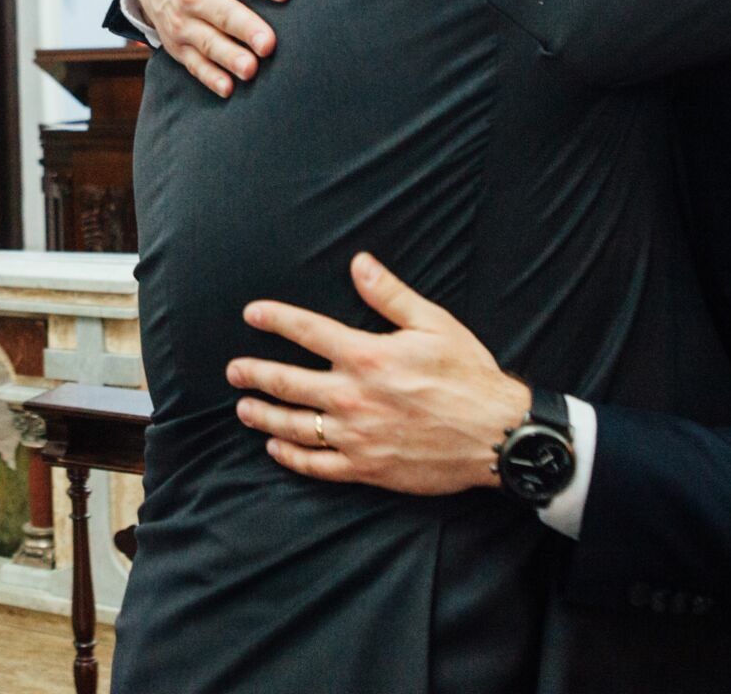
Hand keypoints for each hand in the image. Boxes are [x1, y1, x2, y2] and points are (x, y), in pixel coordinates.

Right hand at [137, 0, 291, 97]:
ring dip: (229, 57)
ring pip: (208, 42)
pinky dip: (210, 77)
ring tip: (251, 69)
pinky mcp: (178, 47)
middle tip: (269, 44)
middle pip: (222, 12)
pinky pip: (195, 65)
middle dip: (246, 28)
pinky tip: (228, 88)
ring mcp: (183, 23)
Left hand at [226, 253, 530, 494]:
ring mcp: (356, 435)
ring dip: (263, 415)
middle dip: (253, 373)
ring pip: (293, 426)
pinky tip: (276, 449)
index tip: (251, 314)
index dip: (274, 319)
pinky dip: (291, 457)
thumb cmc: (469, 376)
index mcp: (366, 356)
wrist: (496, 436)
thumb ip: (390, 295)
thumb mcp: (434, 324)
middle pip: (286, 382)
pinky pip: (317, 465)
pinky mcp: (366, 467)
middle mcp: (352, 396)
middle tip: (233, 369)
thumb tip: (359, 263)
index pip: (306, 331)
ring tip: (243, 408)